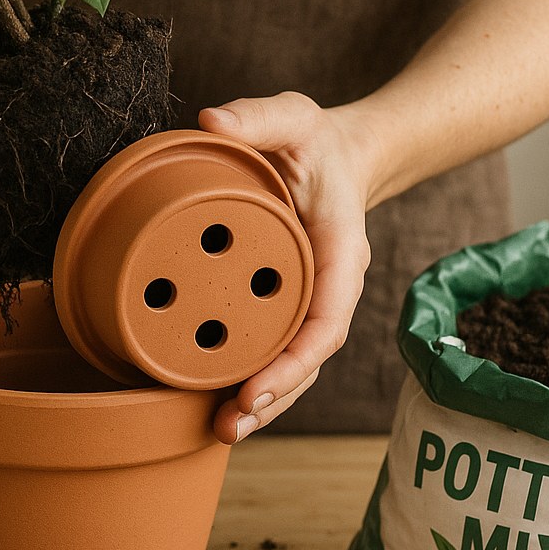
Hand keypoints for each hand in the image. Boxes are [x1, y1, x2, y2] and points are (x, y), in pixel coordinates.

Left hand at [198, 92, 375, 443]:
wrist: (337, 156)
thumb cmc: (315, 140)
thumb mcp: (292, 117)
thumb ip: (256, 116)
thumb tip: (210, 121)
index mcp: (338, 252)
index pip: (326, 320)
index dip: (294, 360)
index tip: (257, 387)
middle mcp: (330, 287)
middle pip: (309, 359)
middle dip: (275, 397)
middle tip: (229, 425)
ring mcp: (310, 303)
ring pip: (294, 366)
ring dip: (263, 403)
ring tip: (221, 433)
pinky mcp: (287, 307)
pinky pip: (274, 351)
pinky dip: (252, 381)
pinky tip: (214, 404)